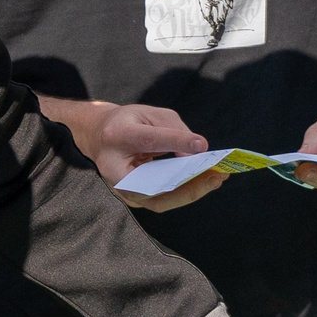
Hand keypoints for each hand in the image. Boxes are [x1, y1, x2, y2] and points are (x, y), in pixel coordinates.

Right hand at [74, 101, 228, 212]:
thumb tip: (197, 155)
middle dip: (188, 183)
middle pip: (153, 185)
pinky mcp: (133, 198)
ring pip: (159, 200)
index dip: (176, 143)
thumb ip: (174, 130)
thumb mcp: (149, 115)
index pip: (149, 141)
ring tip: (217, 179)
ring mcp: (122, 188)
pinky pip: (162, 201)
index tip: (202, 145)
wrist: (99, 137)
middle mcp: (114, 168)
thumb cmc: (129, 123)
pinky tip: (206, 183)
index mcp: (117, 136)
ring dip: (191, 192)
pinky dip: (185, 193)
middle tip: (217, 175)